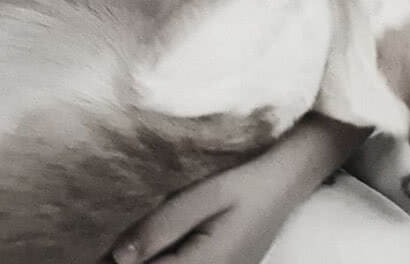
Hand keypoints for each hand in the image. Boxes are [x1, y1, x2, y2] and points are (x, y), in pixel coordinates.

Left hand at [110, 115, 369, 263]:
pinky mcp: (227, 263)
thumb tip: (119, 258)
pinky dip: (168, 255)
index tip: (102, 247)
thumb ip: (162, 225)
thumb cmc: (251, 174)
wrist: (293, 169)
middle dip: (137, 259)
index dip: (124, 262)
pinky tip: (158, 237)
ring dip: (153, 256)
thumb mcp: (205, 193)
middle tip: (115, 240)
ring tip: (133, 236)